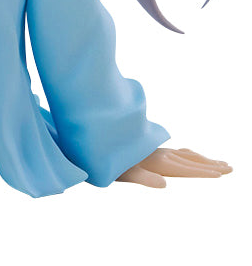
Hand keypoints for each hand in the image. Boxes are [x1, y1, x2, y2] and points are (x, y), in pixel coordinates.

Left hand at [117, 147, 232, 187]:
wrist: (98, 144)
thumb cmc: (111, 163)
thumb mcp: (126, 173)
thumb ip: (145, 178)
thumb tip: (165, 184)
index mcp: (158, 162)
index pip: (187, 169)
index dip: (205, 171)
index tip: (222, 173)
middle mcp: (161, 154)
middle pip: (191, 161)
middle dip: (211, 165)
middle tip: (230, 167)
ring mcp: (157, 151)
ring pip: (186, 155)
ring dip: (203, 159)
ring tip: (218, 162)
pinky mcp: (152, 150)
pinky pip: (177, 152)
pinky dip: (190, 155)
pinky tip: (191, 156)